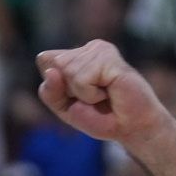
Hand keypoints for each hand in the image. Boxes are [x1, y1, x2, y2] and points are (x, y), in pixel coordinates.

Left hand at [36, 41, 170, 146]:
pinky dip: (91, 94)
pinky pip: (82, 79)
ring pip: (68, 71)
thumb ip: (50, 92)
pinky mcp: (108, 56)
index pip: (44, 60)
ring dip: (83, 94)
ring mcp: (98, 49)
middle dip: (69, 90)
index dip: (55, 86)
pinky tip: (109, 92)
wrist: (131, 127)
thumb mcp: (65, 109)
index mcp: (74, 56)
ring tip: (103, 96)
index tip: (76, 97)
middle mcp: (86, 48)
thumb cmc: (101, 117)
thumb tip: (51, 71)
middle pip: (54, 65)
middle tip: (93, 98)